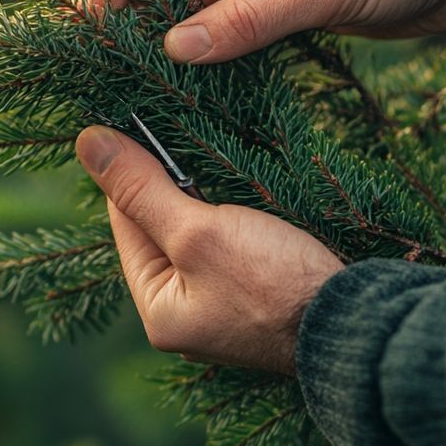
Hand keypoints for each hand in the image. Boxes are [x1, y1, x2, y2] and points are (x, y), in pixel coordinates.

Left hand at [75, 125, 342, 373]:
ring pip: (199, 234)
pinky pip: (231, 245)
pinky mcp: (261, 295)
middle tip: (176, 129)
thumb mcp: (197, 232)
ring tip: (209, 148)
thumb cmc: (272, 285)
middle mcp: (186, 315)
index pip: (126, 224)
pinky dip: (232, 213)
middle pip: (161, 230)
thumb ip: (142, 189)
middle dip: (170, 182)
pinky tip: (244, 183)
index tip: (135, 121)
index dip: (129, 171)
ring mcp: (225, 308)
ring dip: (204, 194)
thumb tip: (87, 144)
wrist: (358, 323)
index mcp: (159, 311)